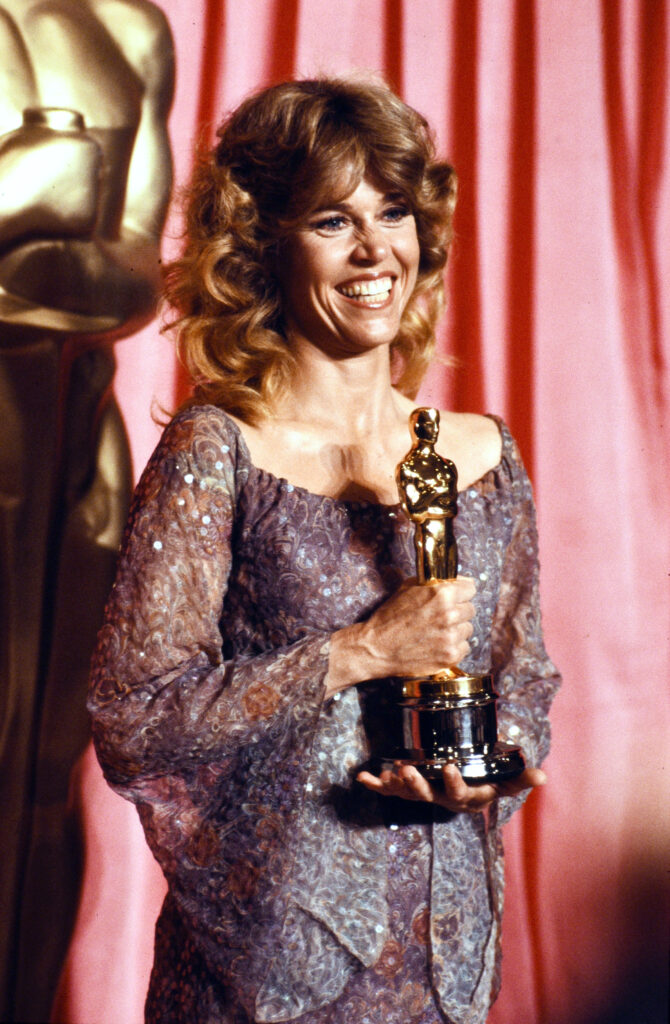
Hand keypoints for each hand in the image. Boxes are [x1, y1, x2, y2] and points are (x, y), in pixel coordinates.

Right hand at [326, 576, 475, 694]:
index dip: (461, 592)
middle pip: (470, 609)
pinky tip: (437, 645)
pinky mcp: (450, 656)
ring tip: (437, 632)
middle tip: (441, 617)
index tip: (456, 596)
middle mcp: (450, 614)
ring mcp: (451, 637)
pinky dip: (453, 647)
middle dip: (458, 611)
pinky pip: (464, 647)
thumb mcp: (407, 588)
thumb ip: (434, 583)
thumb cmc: (389, 617)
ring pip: (467, 629)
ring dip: (456, 630)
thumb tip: (455, 581)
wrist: (376, 648)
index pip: (470, 588)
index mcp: (442, 594)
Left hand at [356, 762, 545, 813]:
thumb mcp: (504, 782)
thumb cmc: (487, 782)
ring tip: (389, 771)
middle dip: (417, 784)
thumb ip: (521, 779)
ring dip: (396, 783)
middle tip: (408, 770)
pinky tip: (361, 777)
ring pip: (407, 792)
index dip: (454, 783)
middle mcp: (442, 799)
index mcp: (465, 798)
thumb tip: (543, 776)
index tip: (450, 767)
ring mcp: (424, 794)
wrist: (468, 787)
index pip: (460, 794)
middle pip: (428, 796)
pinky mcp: (408, 788)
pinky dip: (375, 784)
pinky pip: (389, 788)